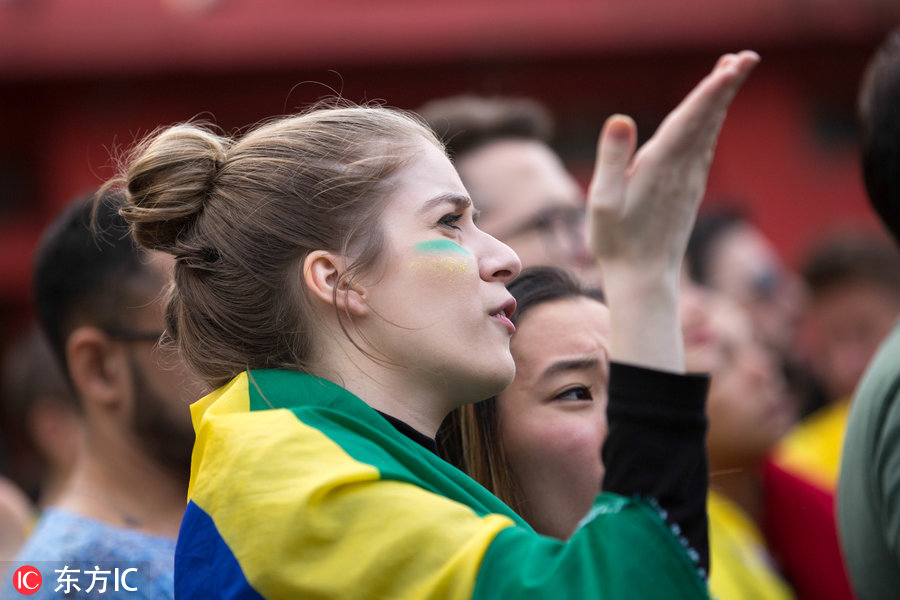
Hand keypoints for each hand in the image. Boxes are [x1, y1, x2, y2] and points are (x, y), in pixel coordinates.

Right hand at [587, 51, 758, 371]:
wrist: (644, 279)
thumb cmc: (617, 243)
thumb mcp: (602, 202)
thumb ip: (612, 159)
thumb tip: (621, 118)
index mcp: (659, 167)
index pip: (689, 120)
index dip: (710, 91)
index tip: (732, 68)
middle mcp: (682, 170)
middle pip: (707, 119)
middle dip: (725, 86)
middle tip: (744, 58)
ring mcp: (689, 180)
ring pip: (709, 131)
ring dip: (720, 101)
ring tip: (731, 73)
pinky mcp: (689, 191)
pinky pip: (704, 148)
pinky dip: (712, 124)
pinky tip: (713, 117)